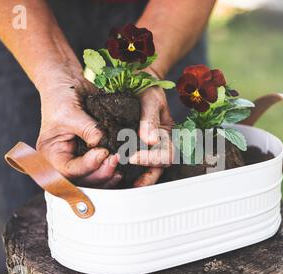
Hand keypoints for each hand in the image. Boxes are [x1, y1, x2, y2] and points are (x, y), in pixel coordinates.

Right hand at [36, 76, 121, 187]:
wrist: (70, 83)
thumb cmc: (61, 96)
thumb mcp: (70, 112)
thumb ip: (87, 129)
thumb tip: (102, 143)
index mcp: (52, 153)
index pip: (68, 170)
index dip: (87, 166)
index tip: (102, 152)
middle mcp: (65, 160)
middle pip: (82, 179)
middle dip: (100, 173)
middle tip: (115, 160)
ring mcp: (80, 159)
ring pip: (94, 178)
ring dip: (108, 175)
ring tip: (120, 164)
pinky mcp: (94, 154)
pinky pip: (102, 168)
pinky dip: (112, 170)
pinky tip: (122, 167)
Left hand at [129, 69, 174, 186]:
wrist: (136, 80)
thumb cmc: (147, 87)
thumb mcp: (150, 100)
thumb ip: (150, 120)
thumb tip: (151, 141)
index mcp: (166, 135)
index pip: (166, 155)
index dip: (151, 159)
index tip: (134, 157)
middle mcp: (159, 144)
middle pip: (159, 168)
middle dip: (147, 177)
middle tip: (133, 184)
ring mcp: (147, 147)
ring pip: (147, 169)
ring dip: (137, 177)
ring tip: (122, 183)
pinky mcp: (134, 146)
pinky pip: (133, 163)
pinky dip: (126, 170)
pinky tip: (115, 173)